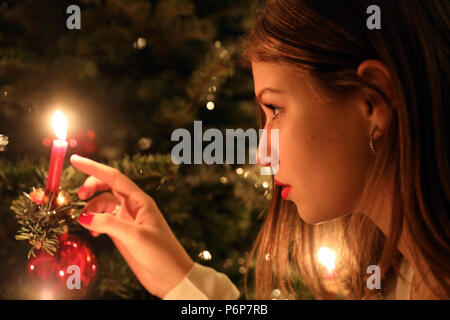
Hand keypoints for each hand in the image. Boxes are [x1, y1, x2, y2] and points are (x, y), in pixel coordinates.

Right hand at [70, 154, 193, 298]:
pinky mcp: (123, 233)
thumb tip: (84, 216)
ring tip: (83, 221)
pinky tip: (93, 233)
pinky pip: (104, 221)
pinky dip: (95, 223)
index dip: (94, 168)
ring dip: (91, 209)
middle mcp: (133, 207)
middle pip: (107, 188)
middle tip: (77, 196)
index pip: (114, 177)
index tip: (75, 160)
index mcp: (140, 201)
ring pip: (103, 205)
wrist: (171, 276)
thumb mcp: (135, 237)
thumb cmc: (160, 254)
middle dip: (91, 188)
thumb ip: (109, 225)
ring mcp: (127, 220)